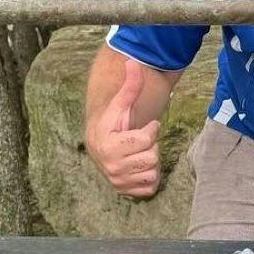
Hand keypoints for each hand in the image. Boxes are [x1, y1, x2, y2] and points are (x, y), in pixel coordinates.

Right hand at [89, 59, 162, 197]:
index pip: (147, 138)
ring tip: (138, 153)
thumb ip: (130, 86)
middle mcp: (111, 167)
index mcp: (109, 146)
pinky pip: (152, 186)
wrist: (100, 147)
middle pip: (152, 156)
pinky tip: (139, 166)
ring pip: (153, 172)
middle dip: (150, 146)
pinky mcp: (127, 192)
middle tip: (138, 142)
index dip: (149, 130)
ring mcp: (119, 182)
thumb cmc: (113, 124)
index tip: (139, 128)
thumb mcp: (121, 105)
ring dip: (151, 161)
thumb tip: (132, 61)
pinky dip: (150, 176)